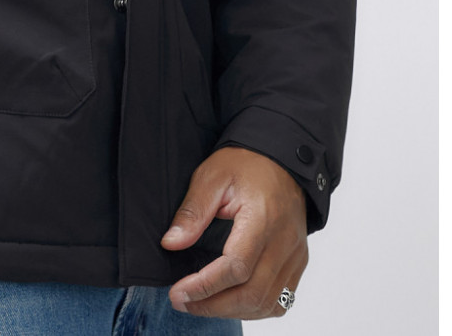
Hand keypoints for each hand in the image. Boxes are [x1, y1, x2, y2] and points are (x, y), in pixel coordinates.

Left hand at [161, 147, 307, 320]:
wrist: (283, 158)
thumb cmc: (247, 164)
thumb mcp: (213, 175)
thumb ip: (193, 211)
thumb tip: (171, 243)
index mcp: (262, 218)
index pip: (237, 267)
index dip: (205, 286)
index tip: (178, 293)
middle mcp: (284, 242)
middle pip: (253, 294)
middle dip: (213, 306)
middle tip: (183, 302)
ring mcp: (295, 255)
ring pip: (268, 303)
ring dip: (232, 311)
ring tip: (201, 304)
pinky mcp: (298, 262)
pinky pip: (281, 300)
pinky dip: (255, 308)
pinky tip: (231, 302)